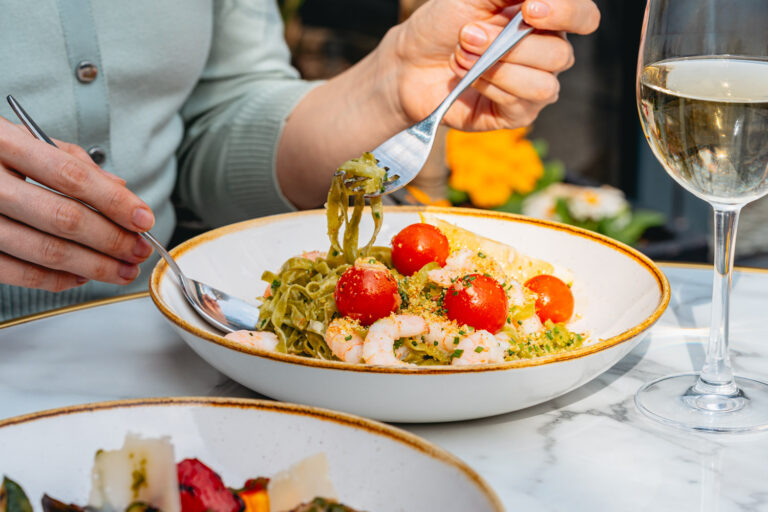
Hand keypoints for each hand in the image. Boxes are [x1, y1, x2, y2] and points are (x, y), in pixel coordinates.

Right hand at [0, 117, 155, 290]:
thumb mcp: (20, 138)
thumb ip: (70, 162)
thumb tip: (121, 191)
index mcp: (0, 142)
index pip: (71, 177)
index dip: (114, 202)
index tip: (144, 219)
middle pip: (63, 219)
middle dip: (112, 240)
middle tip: (139, 250)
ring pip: (45, 251)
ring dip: (94, 266)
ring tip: (122, 270)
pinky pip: (17, 273)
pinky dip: (56, 280)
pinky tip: (81, 277)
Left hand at [392, 0, 599, 129]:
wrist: (409, 63)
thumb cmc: (443, 23)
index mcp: (545, 18)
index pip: (584, 17)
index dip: (567, 13)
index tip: (529, 8)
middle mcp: (547, 52)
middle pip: (560, 54)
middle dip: (507, 45)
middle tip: (466, 35)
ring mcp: (535, 85)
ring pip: (542, 83)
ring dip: (495, 68)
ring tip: (460, 57)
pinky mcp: (517, 114)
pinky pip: (520, 103)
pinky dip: (489, 87)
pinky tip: (466, 80)